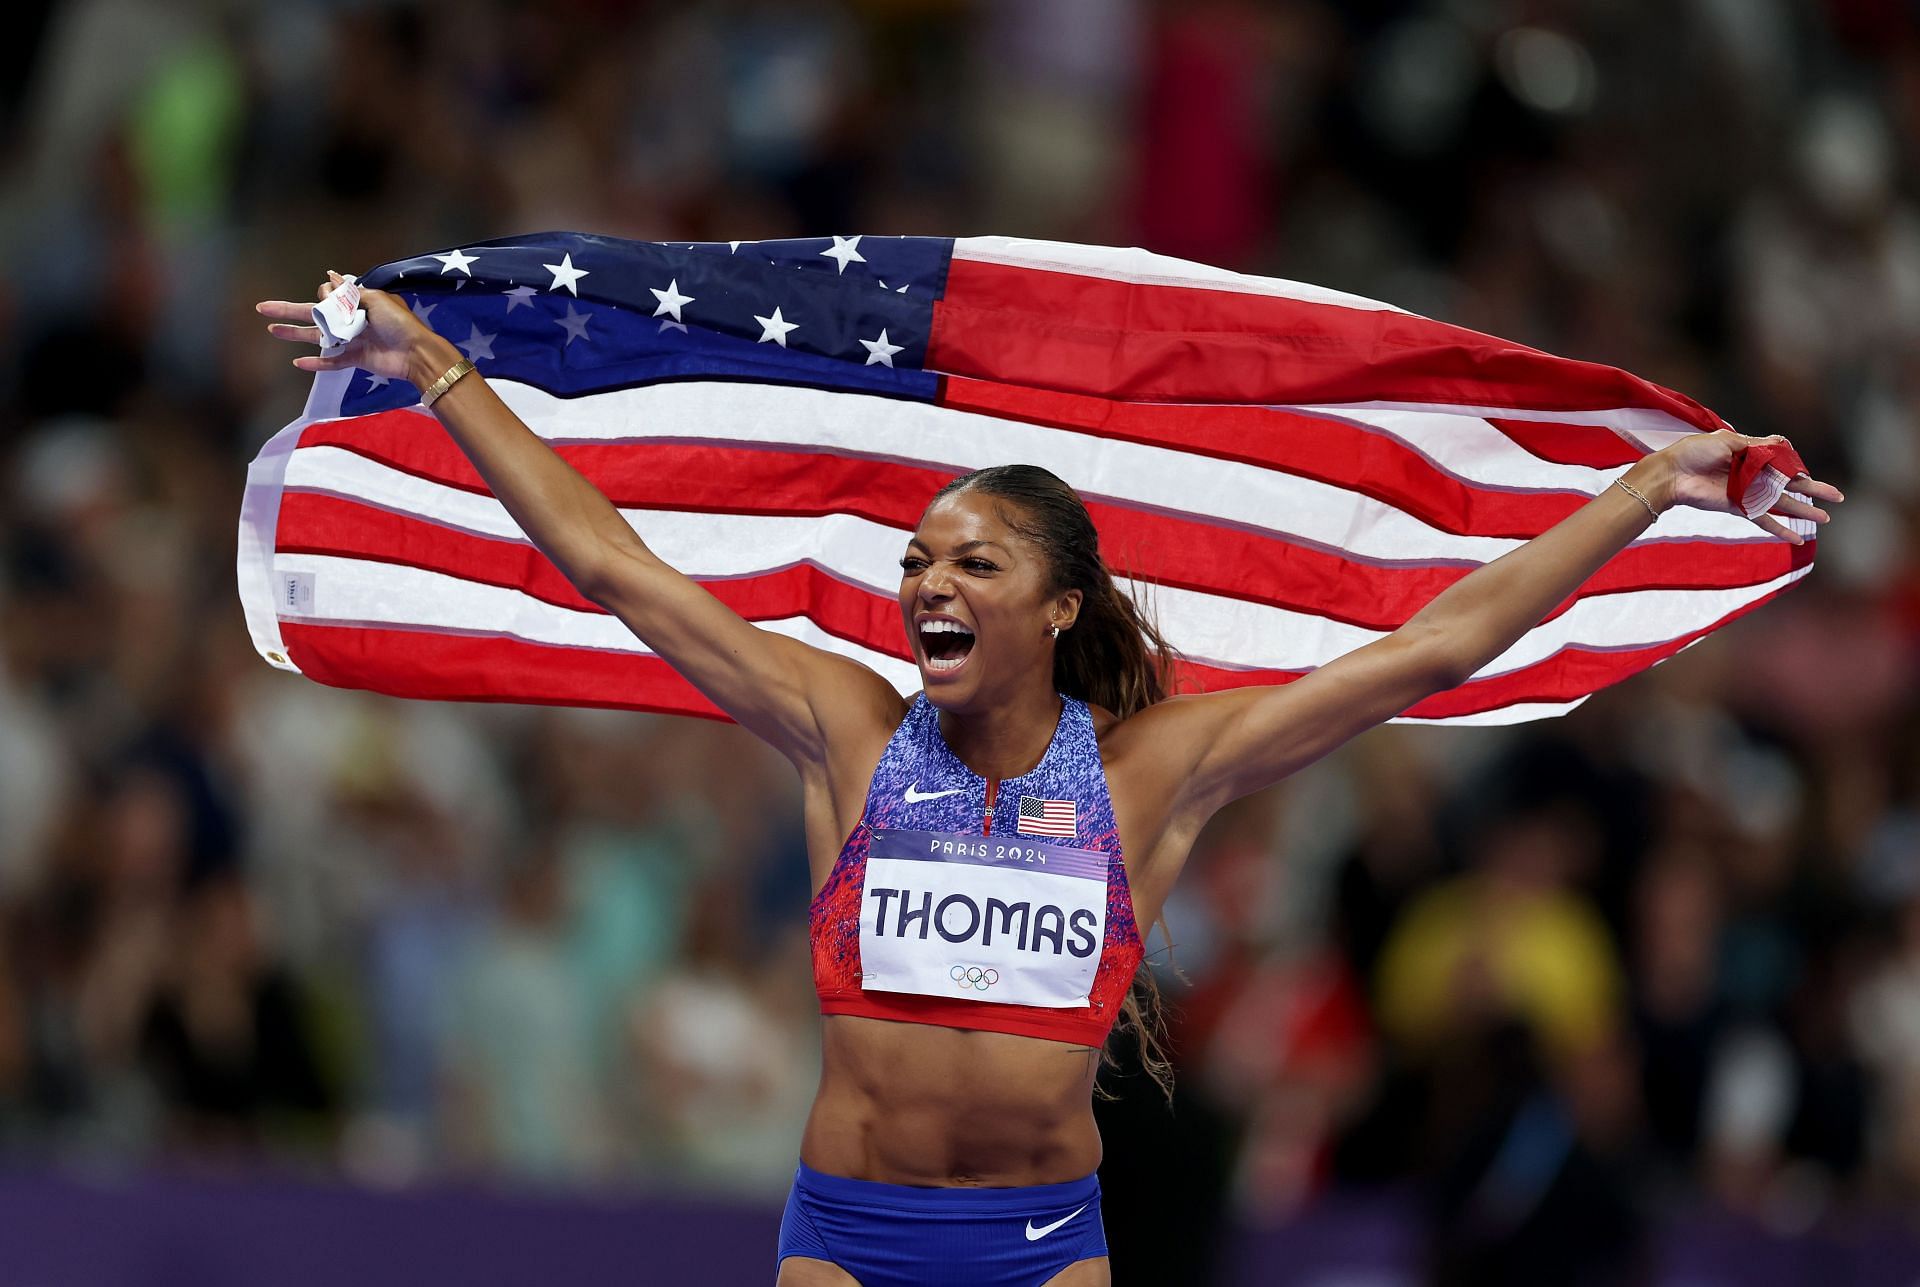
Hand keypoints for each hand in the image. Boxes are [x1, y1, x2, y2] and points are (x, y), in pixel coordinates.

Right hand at [255, 271, 441, 386]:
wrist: (416, 352)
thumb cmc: (399, 323)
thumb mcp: (376, 300)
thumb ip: (350, 293)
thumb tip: (330, 276)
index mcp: (356, 303)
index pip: (328, 296)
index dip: (324, 296)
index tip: (331, 298)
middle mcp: (350, 320)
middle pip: (313, 315)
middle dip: (288, 310)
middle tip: (262, 308)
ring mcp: (351, 340)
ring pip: (317, 337)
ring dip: (295, 334)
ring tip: (272, 330)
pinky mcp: (356, 359)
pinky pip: (332, 362)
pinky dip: (317, 363)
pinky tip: (298, 362)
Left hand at [1648, 429, 1843, 544]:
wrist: (1672, 473)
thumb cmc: (1695, 451)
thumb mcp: (1728, 440)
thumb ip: (1756, 445)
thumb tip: (1783, 442)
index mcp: (1752, 455)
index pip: (1783, 463)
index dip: (1797, 468)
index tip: (1807, 473)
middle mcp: (1753, 475)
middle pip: (1790, 485)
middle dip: (1814, 490)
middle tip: (1838, 497)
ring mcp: (1747, 493)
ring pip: (1782, 504)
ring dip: (1804, 512)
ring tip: (1826, 520)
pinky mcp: (1739, 508)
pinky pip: (1763, 521)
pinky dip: (1780, 530)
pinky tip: (1796, 538)